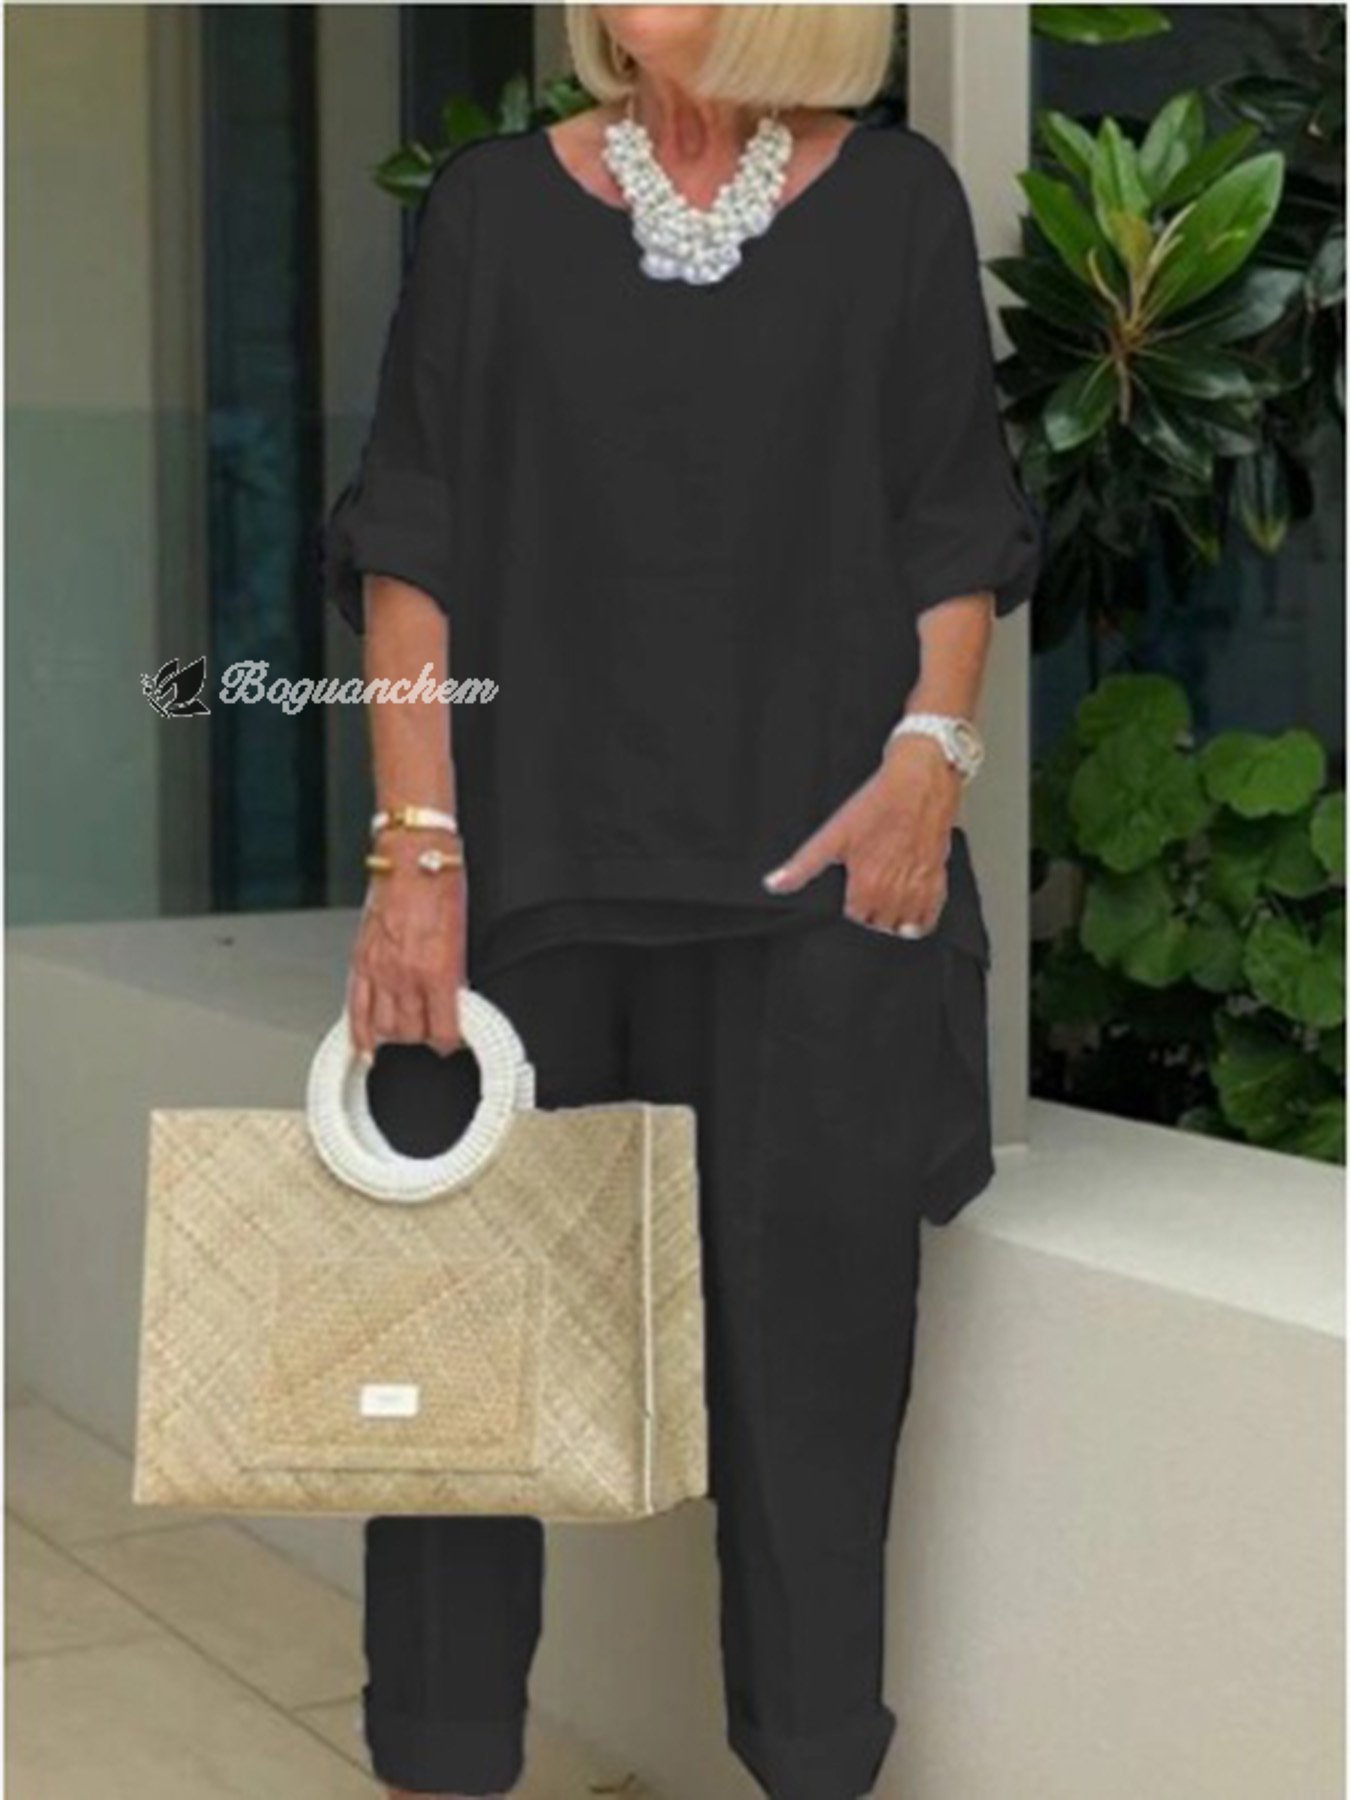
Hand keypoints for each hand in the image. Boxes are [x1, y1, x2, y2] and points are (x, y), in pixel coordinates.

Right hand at [346, 832, 466, 1058]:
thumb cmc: (440, 886)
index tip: (452, 1041)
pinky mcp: (360, 961)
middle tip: (431, 1033)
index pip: (443, 1029)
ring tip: (406, 1033)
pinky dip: (360, 1032)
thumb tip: (454, 1000)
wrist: (412, 858)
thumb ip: (455, 974)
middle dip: (424, 1038)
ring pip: (384, 1027)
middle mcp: (406, 975)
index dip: (449, 1041)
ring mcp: (379, 970)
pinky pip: (355, 1008)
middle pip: (412, 1033)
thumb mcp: (461, 936)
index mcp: (438, 971)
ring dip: (397, 1036)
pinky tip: (365, 1045)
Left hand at [763, 735, 961, 933]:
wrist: (919, 781)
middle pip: (880, 924)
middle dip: (873, 911)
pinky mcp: (937, 881)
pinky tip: (912, 904)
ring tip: (888, 897)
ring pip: (904, 926)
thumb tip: (774, 884)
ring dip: (895, 918)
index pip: (856, 917)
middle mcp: (894, 892)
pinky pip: (930, 918)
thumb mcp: (832, 834)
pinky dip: (920, 917)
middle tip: (870, 887)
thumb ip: (803, 865)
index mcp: (867, 885)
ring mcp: (918, 888)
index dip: (852, 902)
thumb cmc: (878, 803)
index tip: (854, 885)